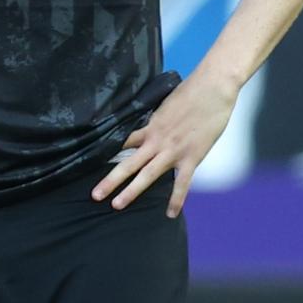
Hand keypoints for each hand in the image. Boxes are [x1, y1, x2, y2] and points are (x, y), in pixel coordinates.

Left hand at [92, 74, 240, 216]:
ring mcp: (173, 151)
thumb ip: (157, 118)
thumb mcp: (166, 104)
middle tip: (94, 195)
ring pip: (148, 175)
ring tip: (116, 205)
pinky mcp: (192, 157)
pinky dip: (176, 200)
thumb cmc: (191, 91)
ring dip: (131, 191)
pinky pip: (182, 183)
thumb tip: (150, 123)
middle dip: (110, 180)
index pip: (122, 142)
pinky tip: (170, 214)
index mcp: (150, 126)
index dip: (106, 153)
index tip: (89, 164)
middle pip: (128, 163)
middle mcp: (157, 141)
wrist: (213, 88)